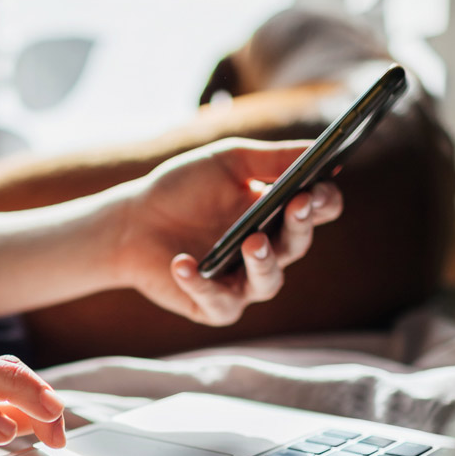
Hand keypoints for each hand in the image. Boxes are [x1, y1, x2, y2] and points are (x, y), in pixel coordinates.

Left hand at [114, 138, 342, 325]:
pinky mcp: (212, 306)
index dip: (322, 200)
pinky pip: (216, 301)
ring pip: (268, 282)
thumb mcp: (227, 163)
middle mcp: (266, 252)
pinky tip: (183, 262)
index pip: (318, 210)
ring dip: (263, 262)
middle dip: (299, 225)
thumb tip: (319, 148)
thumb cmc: (181, 190)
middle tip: (297, 205)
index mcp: (277, 214)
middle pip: (297, 244)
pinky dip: (199, 282)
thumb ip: (271, 158)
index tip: (316, 187)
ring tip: (252, 241)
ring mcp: (241, 282)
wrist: (132, 223)